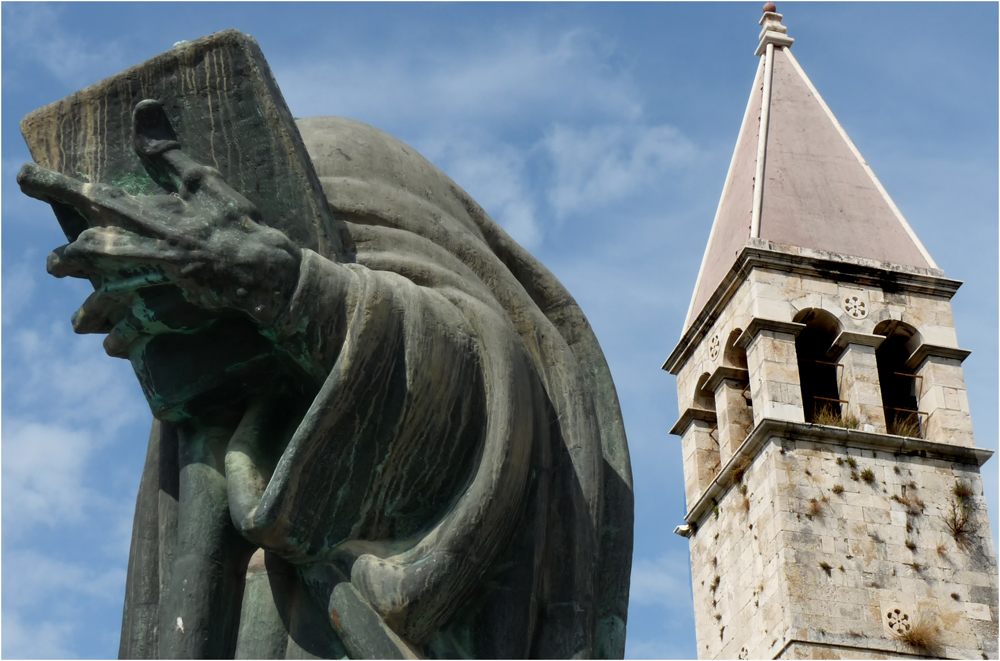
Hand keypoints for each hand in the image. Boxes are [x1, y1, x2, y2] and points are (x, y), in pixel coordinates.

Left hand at [18, 100, 300, 356]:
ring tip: (79, 321)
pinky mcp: (172, 309)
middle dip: (67, 259)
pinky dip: (122, 338)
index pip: (90, 196)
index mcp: (149, 214)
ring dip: (89, 309)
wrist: (267, 270)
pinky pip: (136, 329)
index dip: (52, 186)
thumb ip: (166, 150)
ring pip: (107, 296)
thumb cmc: (238, 222)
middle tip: (55, 265)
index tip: (20, 176)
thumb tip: (144, 108)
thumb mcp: (203, 180)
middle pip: (90, 252)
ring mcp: (156, 282)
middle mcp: (145, 248)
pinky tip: (113, 345)